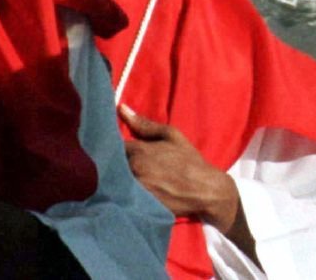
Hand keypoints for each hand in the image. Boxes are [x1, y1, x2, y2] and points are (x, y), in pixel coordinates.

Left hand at [119, 103, 237, 225]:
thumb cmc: (189, 160)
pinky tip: (128, 195)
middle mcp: (133, 170)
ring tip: (124, 180)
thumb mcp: (172, 135)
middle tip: (122, 166)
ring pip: (114, 182)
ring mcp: (134, 190)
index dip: (113, 148)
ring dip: (116, 180)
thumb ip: (144, 124)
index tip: (117, 150)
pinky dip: (121, 195)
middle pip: (111, 166)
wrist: (204, 189)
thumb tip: (121, 108)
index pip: (112, 147)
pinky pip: (121, 199)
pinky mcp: (137, 206)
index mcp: (139, 151)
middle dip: (113, 164)